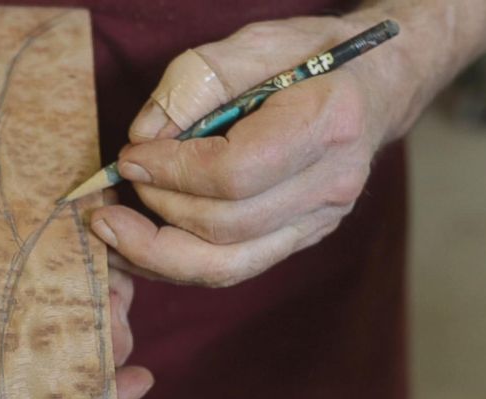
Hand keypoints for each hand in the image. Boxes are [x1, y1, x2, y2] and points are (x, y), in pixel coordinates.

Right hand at [0, 137, 152, 398]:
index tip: (124, 383)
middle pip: (69, 375)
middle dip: (103, 348)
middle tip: (113, 311)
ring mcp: (19, 319)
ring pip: (82, 331)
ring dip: (107, 309)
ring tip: (113, 283)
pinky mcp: (34, 282)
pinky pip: (78, 290)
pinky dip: (100, 277)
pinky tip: (111, 263)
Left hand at [90, 14, 410, 286]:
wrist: (373, 84)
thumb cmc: (310, 56)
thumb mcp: (253, 44)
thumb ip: (194, 84)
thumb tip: (143, 138)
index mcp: (326, 125)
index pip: (235, 174)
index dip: (171, 172)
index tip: (129, 158)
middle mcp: (331, 186)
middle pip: (226, 229)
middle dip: (158, 210)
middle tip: (117, 186)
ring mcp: (319, 222)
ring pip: (226, 266)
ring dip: (158, 251)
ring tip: (113, 227)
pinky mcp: (300, 239)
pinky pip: (232, 268)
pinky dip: (179, 262)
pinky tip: (142, 244)